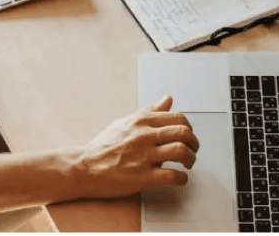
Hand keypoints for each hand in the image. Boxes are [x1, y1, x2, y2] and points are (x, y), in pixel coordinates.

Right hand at [71, 96, 198, 198]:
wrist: (84, 167)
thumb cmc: (103, 146)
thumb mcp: (125, 122)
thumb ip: (149, 111)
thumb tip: (167, 99)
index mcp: (141, 121)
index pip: (178, 117)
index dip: (189, 128)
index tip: (187, 136)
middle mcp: (144, 136)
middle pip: (184, 132)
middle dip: (194, 143)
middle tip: (193, 150)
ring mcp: (143, 156)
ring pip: (181, 151)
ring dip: (191, 159)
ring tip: (188, 164)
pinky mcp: (142, 177)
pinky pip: (172, 176)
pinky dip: (182, 178)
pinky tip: (180, 179)